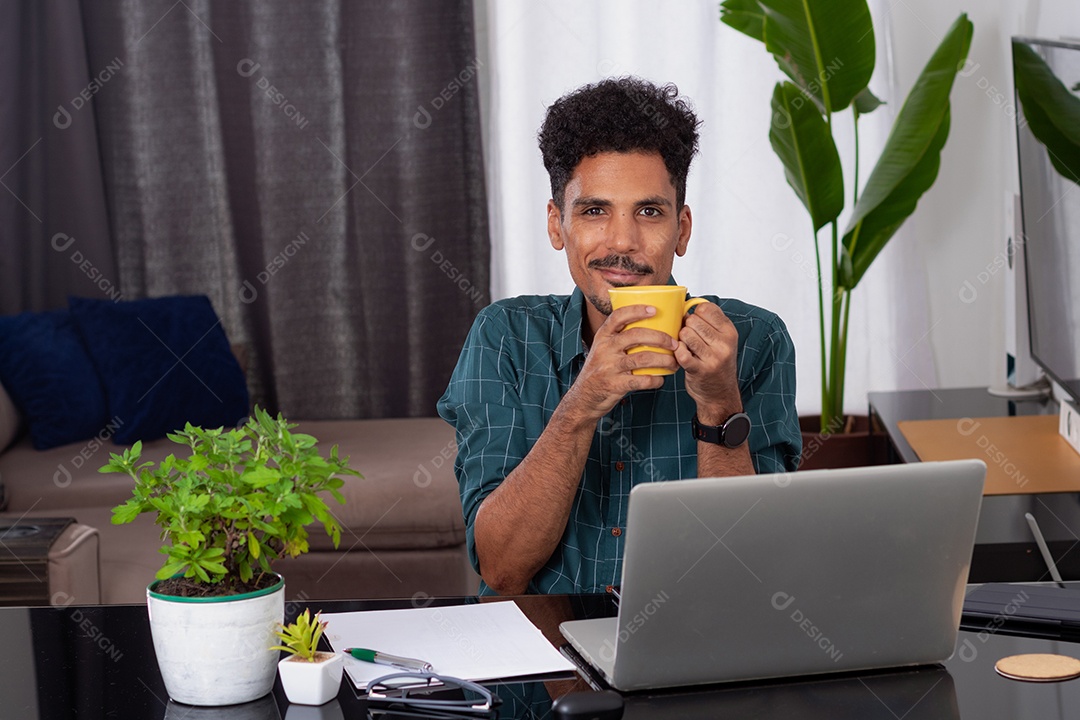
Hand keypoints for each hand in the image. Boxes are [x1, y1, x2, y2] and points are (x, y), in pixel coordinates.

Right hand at [565, 305, 677, 420]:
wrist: (584, 397)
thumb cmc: (600, 369)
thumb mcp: (602, 349)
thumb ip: (618, 338)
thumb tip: (648, 325)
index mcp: (603, 336)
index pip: (619, 316)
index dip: (637, 310)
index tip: (654, 309)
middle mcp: (605, 349)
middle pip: (636, 335)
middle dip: (660, 338)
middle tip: (674, 343)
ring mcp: (609, 367)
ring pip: (643, 358)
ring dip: (664, 360)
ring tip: (674, 362)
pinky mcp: (615, 385)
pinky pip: (641, 381)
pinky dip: (655, 380)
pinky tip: (661, 379)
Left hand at [675, 303, 741, 422]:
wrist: (720, 394)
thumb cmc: (716, 363)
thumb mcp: (722, 340)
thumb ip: (709, 321)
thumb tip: (685, 303)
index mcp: (729, 332)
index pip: (706, 308)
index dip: (695, 313)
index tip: (696, 323)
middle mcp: (724, 344)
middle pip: (693, 320)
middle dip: (686, 327)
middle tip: (690, 338)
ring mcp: (713, 358)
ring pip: (685, 334)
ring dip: (681, 340)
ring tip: (687, 347)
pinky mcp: (699, 370)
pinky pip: (680, 352)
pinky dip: (677, 352)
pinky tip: (681, 356)